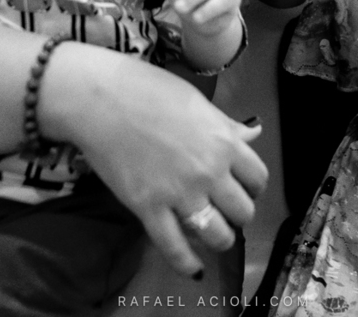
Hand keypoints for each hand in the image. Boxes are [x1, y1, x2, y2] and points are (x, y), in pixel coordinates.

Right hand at [59, 51, 266, 278]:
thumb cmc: (147, 90)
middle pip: (242, 211)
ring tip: (211, 234)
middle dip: (236, 213)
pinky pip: (175, 248)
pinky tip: (193, 268)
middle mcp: (209, 172)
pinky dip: (187, 263)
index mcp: (224, 142)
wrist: (99, 99)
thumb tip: (252, 135)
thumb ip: (225, 125)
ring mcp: (180, 194)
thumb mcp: (196, 102)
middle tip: (223, 209)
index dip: (252, 186)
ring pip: (218, 235)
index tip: (241, 187)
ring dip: (219, 239)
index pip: (258, 178)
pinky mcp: (149, 210)